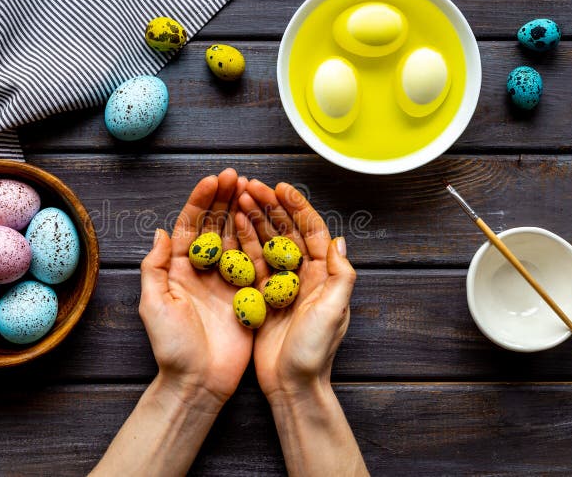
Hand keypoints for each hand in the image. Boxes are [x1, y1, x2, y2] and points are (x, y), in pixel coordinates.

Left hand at [139, 168, 251, 407]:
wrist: (198, 382)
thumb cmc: (171, 346)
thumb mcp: (153, 304)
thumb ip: (154, 267)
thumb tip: (160, 231)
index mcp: (178, 268)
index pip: (190, 226)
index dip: (201, 201)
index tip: (213, 180)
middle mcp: (203, 270)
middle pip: (214, 226)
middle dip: (224, 199)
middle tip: (236, 175)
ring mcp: (227, 281)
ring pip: (236, 238)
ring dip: (243, 213)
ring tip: (252, 188)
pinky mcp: (247, 295)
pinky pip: (255, 262)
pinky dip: (260, 241)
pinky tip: (266, 222)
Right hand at [235, 180, 356, 399]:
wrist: (292, 385)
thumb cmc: (316, 350)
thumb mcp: (334, 311)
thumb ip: (341, 275)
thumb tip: (339, 239)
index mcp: (324, 275)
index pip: (312, 231)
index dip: (297, 207)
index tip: (280, 188)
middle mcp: (304, 275)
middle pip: (287, 231)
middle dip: (270, 206)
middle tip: (251, 186)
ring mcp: (282, 284)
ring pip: (267, 242)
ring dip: (254, 219)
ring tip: (238, 198)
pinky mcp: (262, 296)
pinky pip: (251, 263)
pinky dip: (242, 243)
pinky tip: (231, 226)